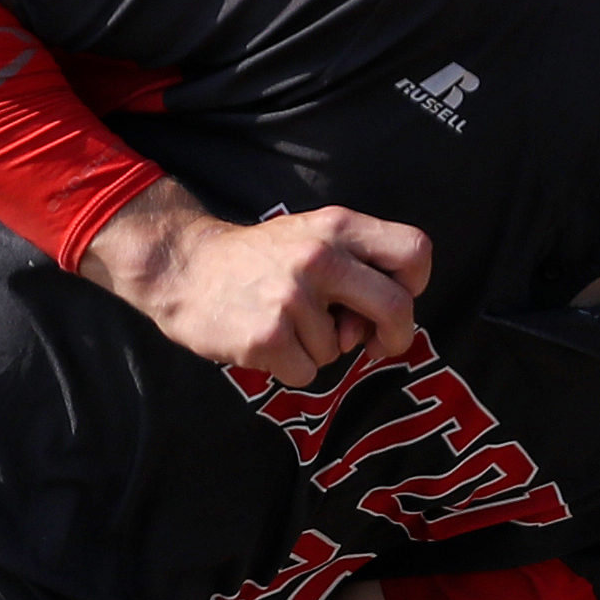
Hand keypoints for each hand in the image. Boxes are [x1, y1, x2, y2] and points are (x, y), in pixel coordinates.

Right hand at [79, 183, 431, 383]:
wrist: (183, 267)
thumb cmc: (258, 260)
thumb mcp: (311, 237)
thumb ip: (355, 268)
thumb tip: (382, 328)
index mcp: (338, 226)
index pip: (415, 252)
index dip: (415, 285)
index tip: (395, 300)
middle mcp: (320, 257)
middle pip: (397, 308)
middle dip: (395, 336)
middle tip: (375, 344)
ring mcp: (292, 298)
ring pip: (341, 349)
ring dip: (319, 348)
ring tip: (283, 321)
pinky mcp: (267, 338)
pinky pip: (307, 372)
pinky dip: (290, 367)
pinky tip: (266, 339)